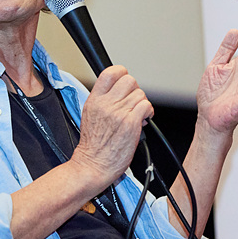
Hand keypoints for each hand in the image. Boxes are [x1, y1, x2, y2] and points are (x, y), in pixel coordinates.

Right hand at [71, 66, 153, 186]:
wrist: (92, 165)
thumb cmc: (92, 146)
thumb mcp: (89, 115)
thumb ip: (102, 101)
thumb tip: (119, 92)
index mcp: (94, 100)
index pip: (110, 72)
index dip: (122, 73)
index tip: (124, 82)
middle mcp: (106, 104)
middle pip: (129, 80)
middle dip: (134, 90)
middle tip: (132, 102)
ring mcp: (119, 113)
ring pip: (140, 94)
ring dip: (142, 104)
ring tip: (137, 115)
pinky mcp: (130, 124)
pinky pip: (146, 107)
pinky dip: (148, 112)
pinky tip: (142, 120)